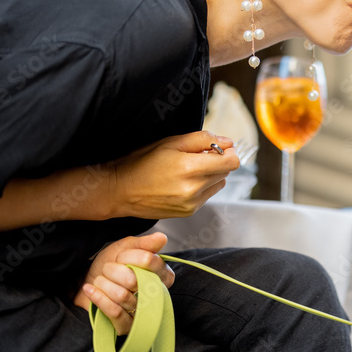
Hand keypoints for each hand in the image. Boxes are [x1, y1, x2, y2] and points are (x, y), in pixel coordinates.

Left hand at [74, 232, 174, 335]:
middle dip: (113, 271)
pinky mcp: (127, 326)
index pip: (151, 261)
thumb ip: (144, 244)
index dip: (130, 257)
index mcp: (162, 275)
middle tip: (107, 270)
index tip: (119, 256)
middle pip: (134, 280)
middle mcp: (157, 295)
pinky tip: (90, 289)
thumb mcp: (125, 248)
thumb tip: (162, 238)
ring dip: (103, 284)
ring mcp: (142, 313)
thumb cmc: (110, 265)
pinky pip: (114, 312)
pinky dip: (99, 298)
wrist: (87, 283)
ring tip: (99, 281)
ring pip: (122, 295)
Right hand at [109, 131, 240, 219]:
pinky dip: (202, 187)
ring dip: (211, 175)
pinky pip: (207, 195)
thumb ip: (202, 139)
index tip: (220, 147)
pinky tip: (183, 182)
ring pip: (219, 184)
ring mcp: (192, 203)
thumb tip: (227, 142)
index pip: (231, 162)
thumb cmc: (141, 162)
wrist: (120, 190)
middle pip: (226, 172)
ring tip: (189, 169)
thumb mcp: (170, 142)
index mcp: (190, 169)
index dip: (229, 152)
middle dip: (218, 161)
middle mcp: (194, 189)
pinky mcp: (188, 212)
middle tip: (198, 155)